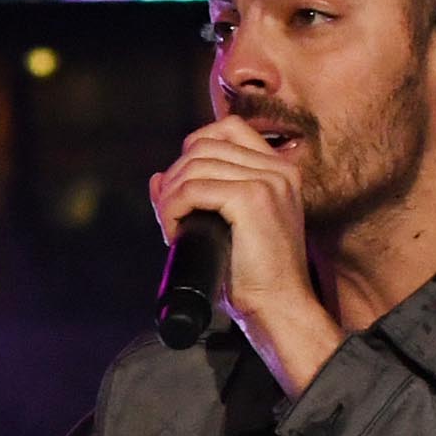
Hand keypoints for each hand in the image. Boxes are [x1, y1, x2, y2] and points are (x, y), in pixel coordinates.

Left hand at [149, 119, 339, 391]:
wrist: (277, 307)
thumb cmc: (250, 277)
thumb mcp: (224, 227)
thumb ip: (197, 196)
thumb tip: (157, 177)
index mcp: (278, 170)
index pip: (226, 129)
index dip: (192, 152)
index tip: (181, 190)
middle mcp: (278, 169)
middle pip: (203, 144)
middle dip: (175, 178)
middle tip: (170, 217)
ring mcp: (268, 181)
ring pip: (194, 165)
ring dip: (170, 196)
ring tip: (171, 227)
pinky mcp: (252, 199)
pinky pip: (194, 188)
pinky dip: (173, 207)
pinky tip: (174, 231)